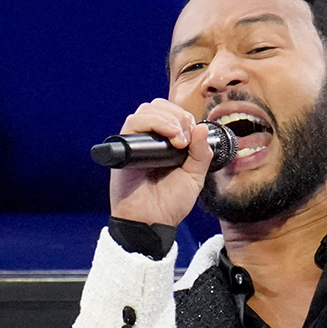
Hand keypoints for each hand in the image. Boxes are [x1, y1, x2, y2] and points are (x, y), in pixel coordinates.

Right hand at [106, 97, 213, 227]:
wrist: (152, 221)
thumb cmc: (169, 204)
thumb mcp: (194, 177)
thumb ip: (201, 153)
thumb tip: (201, 127)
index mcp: (164, 144)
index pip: (170, 113)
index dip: (184, 117)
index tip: (193, 136)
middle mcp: (149, 141)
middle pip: (158, 106)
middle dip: (178, 116)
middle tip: (186, 139)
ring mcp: (136, 143)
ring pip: (147, 110)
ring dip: (168, 119)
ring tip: (179, 140)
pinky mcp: (125, 148)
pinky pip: (134, 123)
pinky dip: (155, 123)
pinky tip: (170, 138)